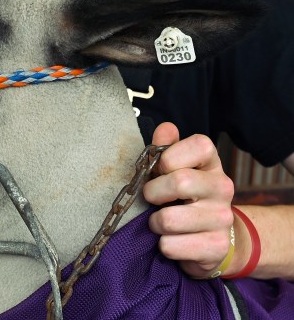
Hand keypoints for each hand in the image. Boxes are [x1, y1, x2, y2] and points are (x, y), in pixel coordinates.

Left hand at [142, 122, 234, 278]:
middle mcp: (223, 187)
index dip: (168, 157)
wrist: (210, 238)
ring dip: (155, 223)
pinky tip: (174, 240)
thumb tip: (166, 128)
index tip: (159, 170)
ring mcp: (223, 218)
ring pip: (169, 219)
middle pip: (180, 182)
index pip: (198, 145)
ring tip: (162, 222)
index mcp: (211, 163)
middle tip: (152, 199)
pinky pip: (171, 246)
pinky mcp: (216, 247)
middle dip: (153, 193)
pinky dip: (163, 245)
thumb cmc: (183, 196)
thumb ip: (166, 147)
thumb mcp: (173, 168)